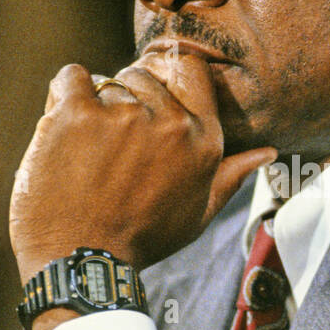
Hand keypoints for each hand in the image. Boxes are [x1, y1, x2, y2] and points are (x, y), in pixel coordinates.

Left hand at [10, 49, 275, 284]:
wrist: (83, 259)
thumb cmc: (141, 239)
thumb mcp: (198, 212)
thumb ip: (230, 175)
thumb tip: (265, 152)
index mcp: (203, 139)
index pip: (192, 70)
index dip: (167, 75)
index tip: (150, 95)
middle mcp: (170, 121)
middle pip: (143, 75)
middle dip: (127, 99)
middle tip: (112, 142)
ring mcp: (123, 113)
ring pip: (107, 81)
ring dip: (95, 105)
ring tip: (87, 149)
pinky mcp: (78, 113)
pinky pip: (71, 77)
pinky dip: (63, 94)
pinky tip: (64, 128)